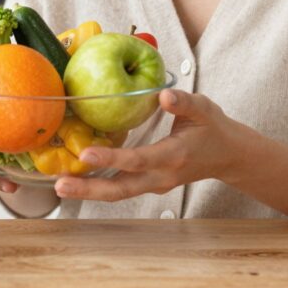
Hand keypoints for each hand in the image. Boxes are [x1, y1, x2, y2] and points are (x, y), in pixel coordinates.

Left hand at [53, 89, 247, 201]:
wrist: (228, 156)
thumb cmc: (213, 128)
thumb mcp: (204, 109)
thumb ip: (183, 102)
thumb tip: (163, 95)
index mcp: (174, 156)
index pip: (137, 160)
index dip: (111, 157)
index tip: (85, 153)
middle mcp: (161, 177)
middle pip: (121, 189)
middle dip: (89, 189)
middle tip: (60, 185)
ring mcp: (154, 185)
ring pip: (118, 193)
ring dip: (89, 191)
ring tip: (60, 185)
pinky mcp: (148, 185)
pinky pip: (121, 188)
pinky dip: (98, 186)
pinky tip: (77, 179)